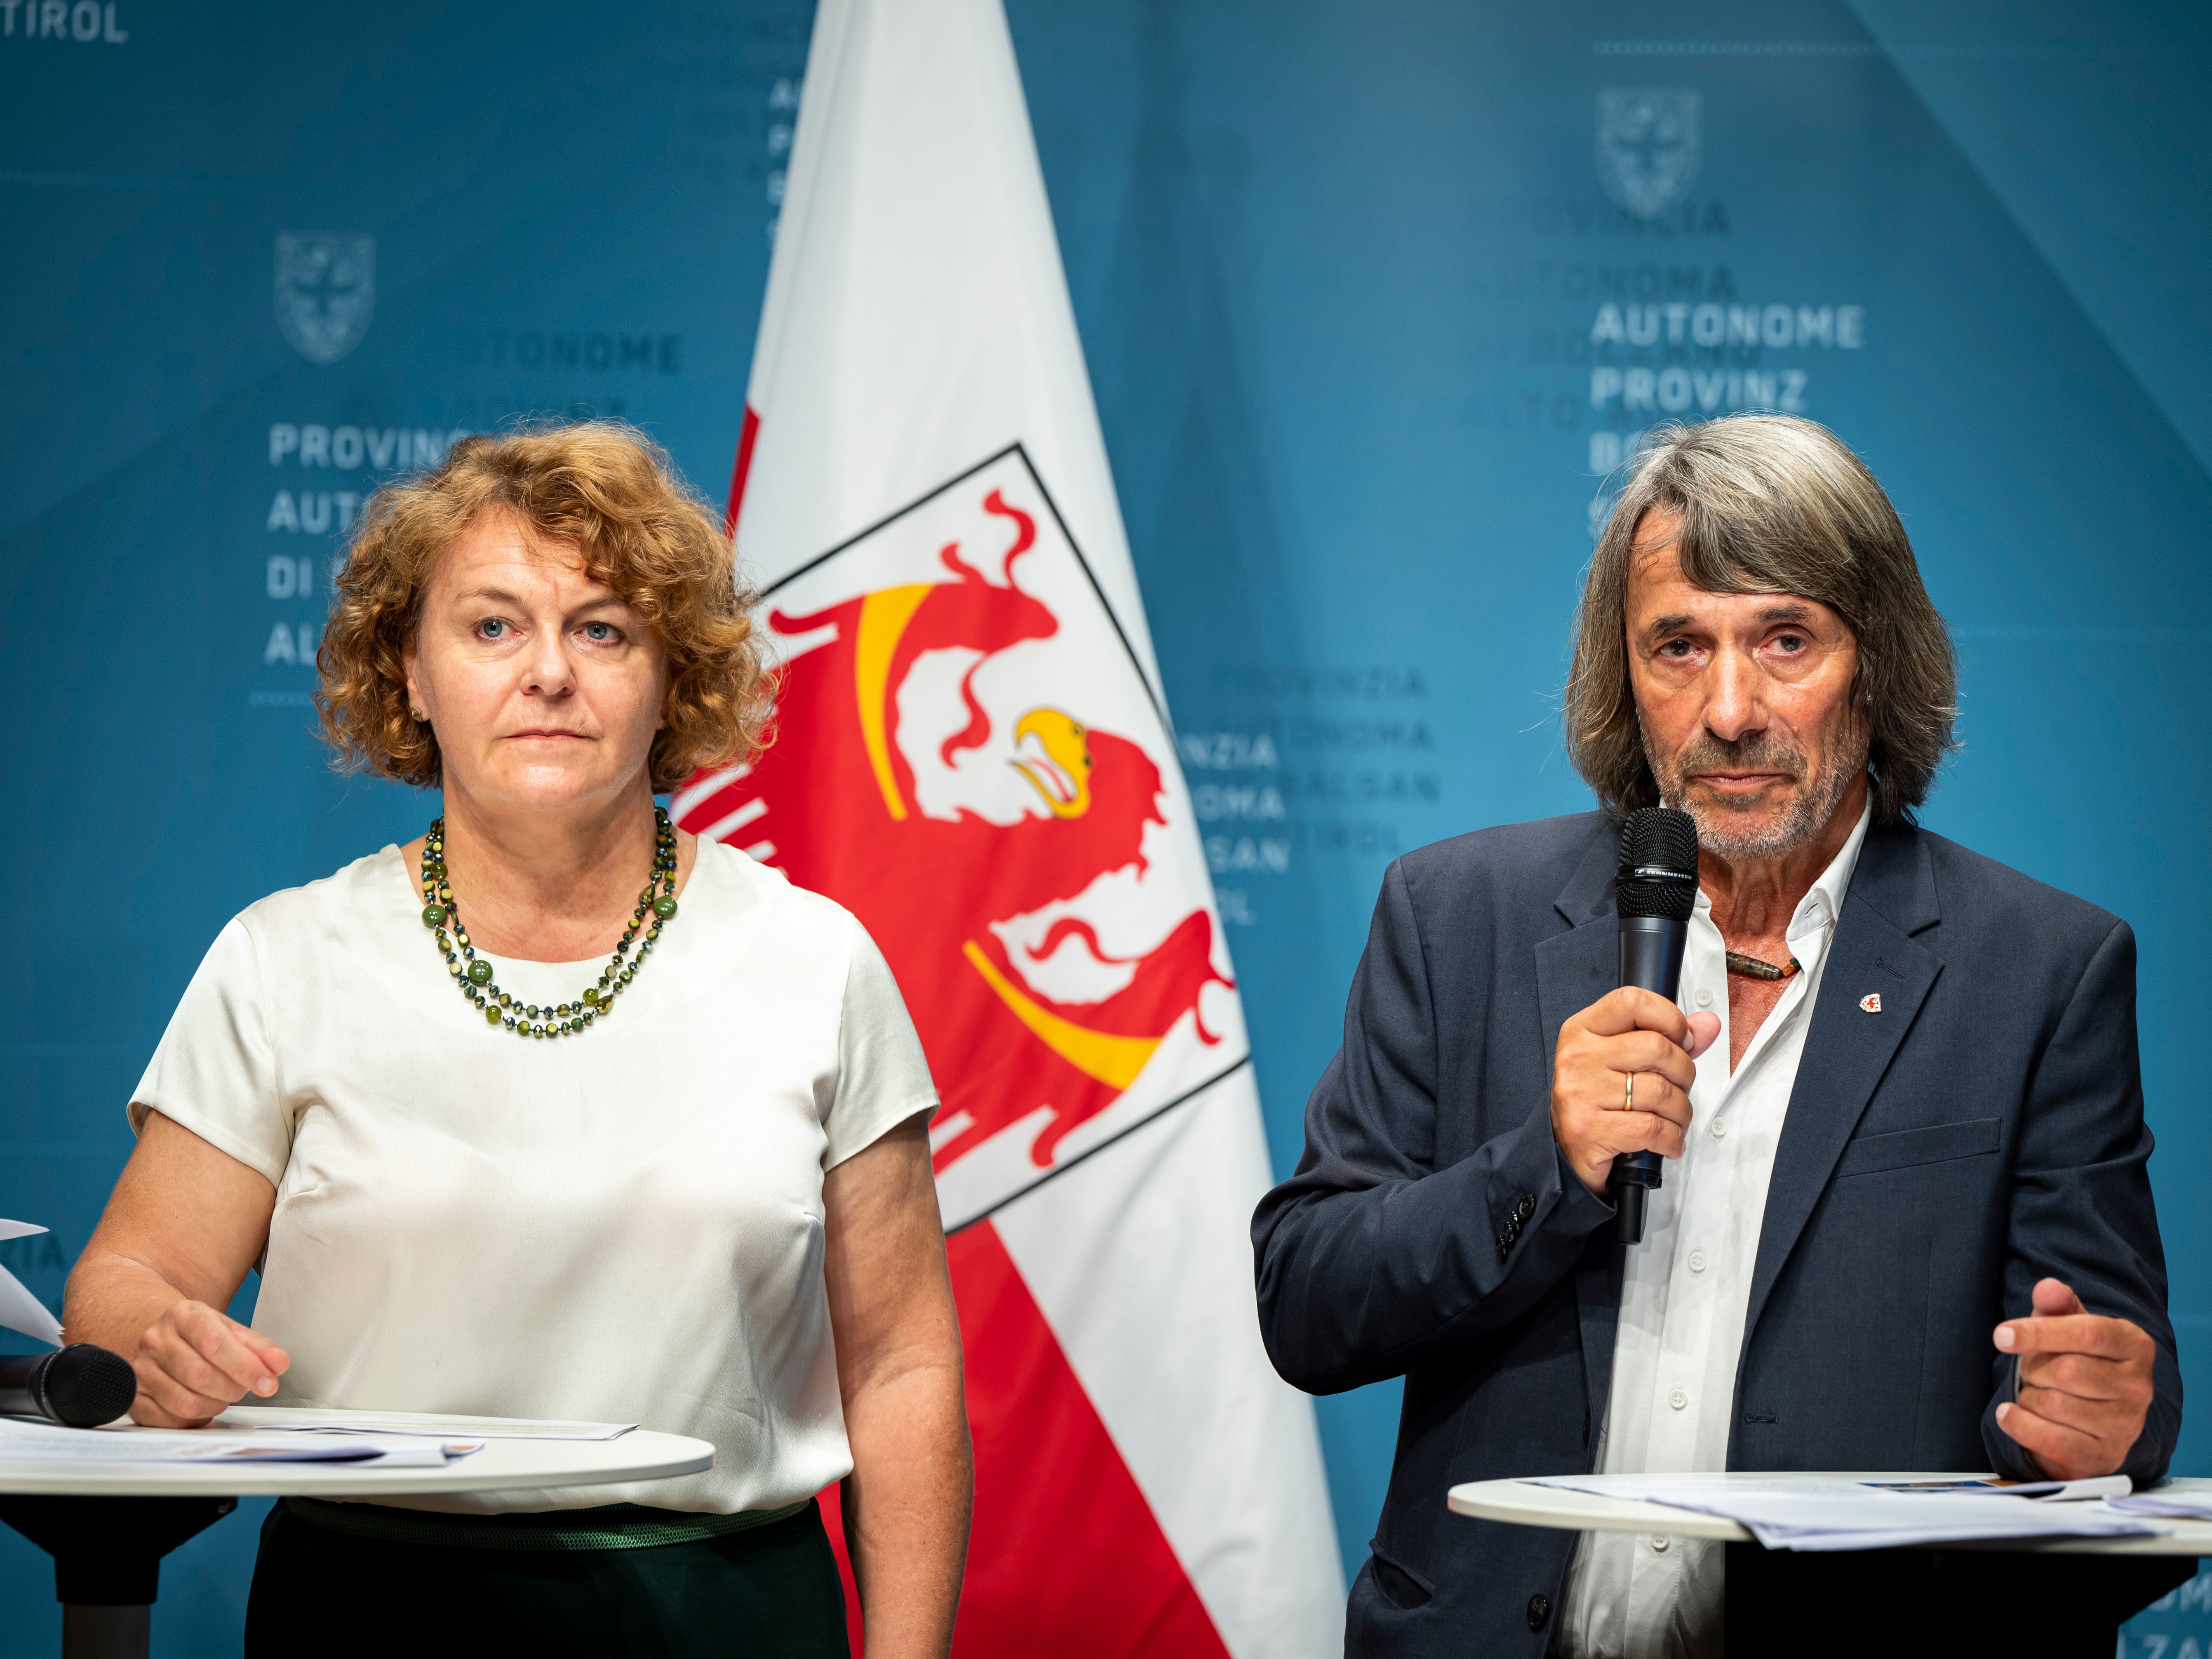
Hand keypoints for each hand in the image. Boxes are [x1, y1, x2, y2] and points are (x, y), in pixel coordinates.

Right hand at [128, 1298, 291, 1427]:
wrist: (167, 1337)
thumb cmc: (201, 1335)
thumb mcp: (232, 1331)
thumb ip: (259, 1348)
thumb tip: (278, 1364)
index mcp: (183, 1315)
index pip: (214, 1342)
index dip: (245, 1367)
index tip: (268, 1382)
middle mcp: (156, 1340)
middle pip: (199, 1375)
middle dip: (232, 1389)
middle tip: (242, 1388)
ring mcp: (141, 1369)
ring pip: (184, 1402)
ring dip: (214, 1406)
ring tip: (223, 1396)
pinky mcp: (134, 1397)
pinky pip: (168, 1421)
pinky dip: (193, 1420)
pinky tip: (202, 1406)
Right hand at [1551, 987, 1721, 1194]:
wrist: (1564, 1153)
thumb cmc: (1597, 1102)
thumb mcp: (1624, 1061)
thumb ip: (1668, 1039)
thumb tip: (1708, 1024)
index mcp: (1582, 1030)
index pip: (1632, 1002)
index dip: (1669, 1019)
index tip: (1681, 1041)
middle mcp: (1578, 1057)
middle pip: (1657, 1049)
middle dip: (1683, 1073)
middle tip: (1678, 1088)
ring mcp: (1581, 1093)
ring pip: (1661, 1092)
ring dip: (1681, 1112)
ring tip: (1673, 1120)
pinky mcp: (1589, 1129)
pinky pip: (1654, 1129)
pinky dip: (1672, 1139)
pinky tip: (1667, 1141)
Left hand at [1992, 1278, 2154, 1479]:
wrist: (2087, 1417)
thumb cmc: (2073, 1359)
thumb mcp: (2064, 1326)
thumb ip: (2056, 1305)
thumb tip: (2047, 1288)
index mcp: (2134, 1345)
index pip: (2088, 1333)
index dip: (2040, 1333)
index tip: (2000, 1335)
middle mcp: (2140, 1386)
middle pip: (2068, 1372)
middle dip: (2034, 1369)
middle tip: (2030, 1371)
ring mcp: (2127, 1425)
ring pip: (2057, 1405)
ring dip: (2029, 1397)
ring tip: (2035, 1394)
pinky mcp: (2106, 1456)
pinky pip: (2053, 1440)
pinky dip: (2021, 1426)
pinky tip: (2009, 1415)